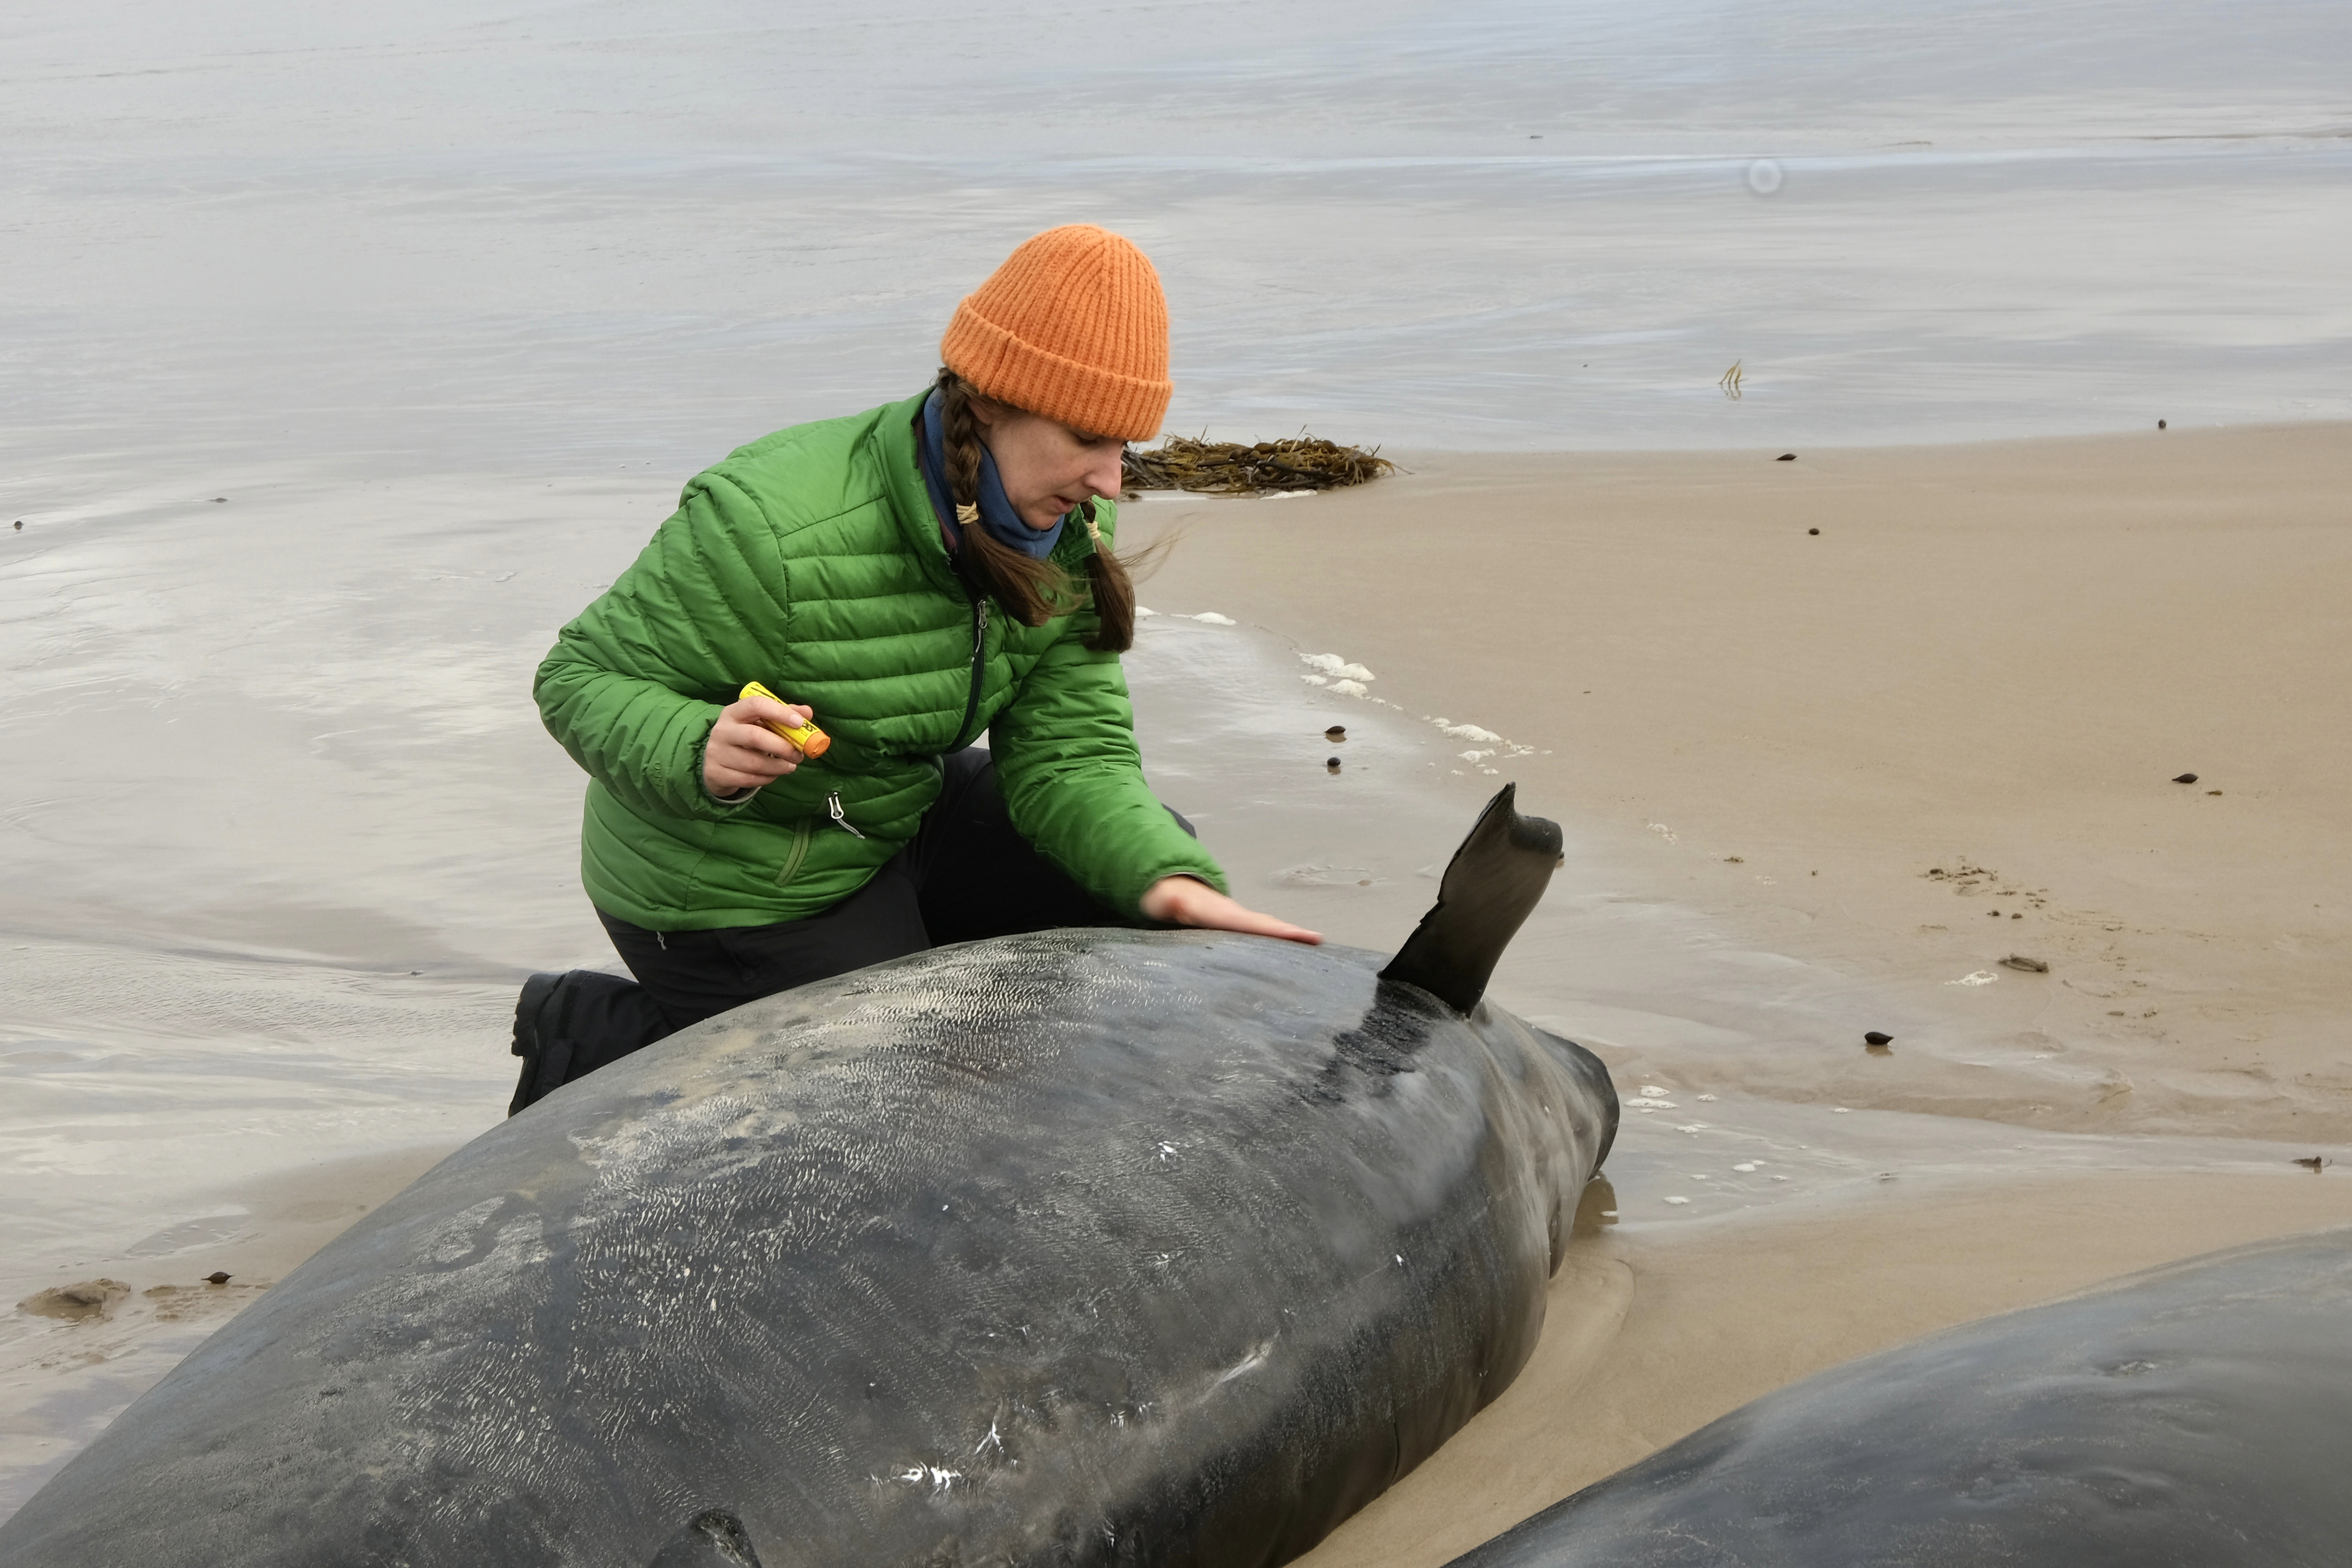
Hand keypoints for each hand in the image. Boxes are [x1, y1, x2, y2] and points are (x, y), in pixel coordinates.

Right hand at [703, 692, 812, 795]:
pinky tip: (774, 774)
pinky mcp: (717, 773)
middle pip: (755, 736)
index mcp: (734, 712)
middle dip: (782, 746)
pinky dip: (767, 778)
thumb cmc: (744, 737)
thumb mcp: (759, 723)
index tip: (799, 723)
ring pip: (753, 763)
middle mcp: (722, 730)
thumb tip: (807, 712)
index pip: (756, 705)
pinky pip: (748, 779)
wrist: (714, 761)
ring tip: (791, 766)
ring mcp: (717, 753)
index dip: (779, 712)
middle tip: (799, 754)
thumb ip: (783, 715)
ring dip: (778, 766)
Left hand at [1139, 876, 1322, 945]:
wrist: (1168, 888)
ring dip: (1287, 937)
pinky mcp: (1235, 930)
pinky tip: (1288, 956)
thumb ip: (1170, 901)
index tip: (1301, 933)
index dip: (1276, 930)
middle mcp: (1234, 916)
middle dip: (1291, 932)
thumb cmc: (1166, 899)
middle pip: (1267, 924)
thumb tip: (1173, 900)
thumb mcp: (1165, 900)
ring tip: (1312, 946)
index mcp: (1221, 913)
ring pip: (1266, 929)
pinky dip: (1276, 941)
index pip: (1253, 923)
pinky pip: (1259, 936)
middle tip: (1317, 940)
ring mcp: (1236, 922)